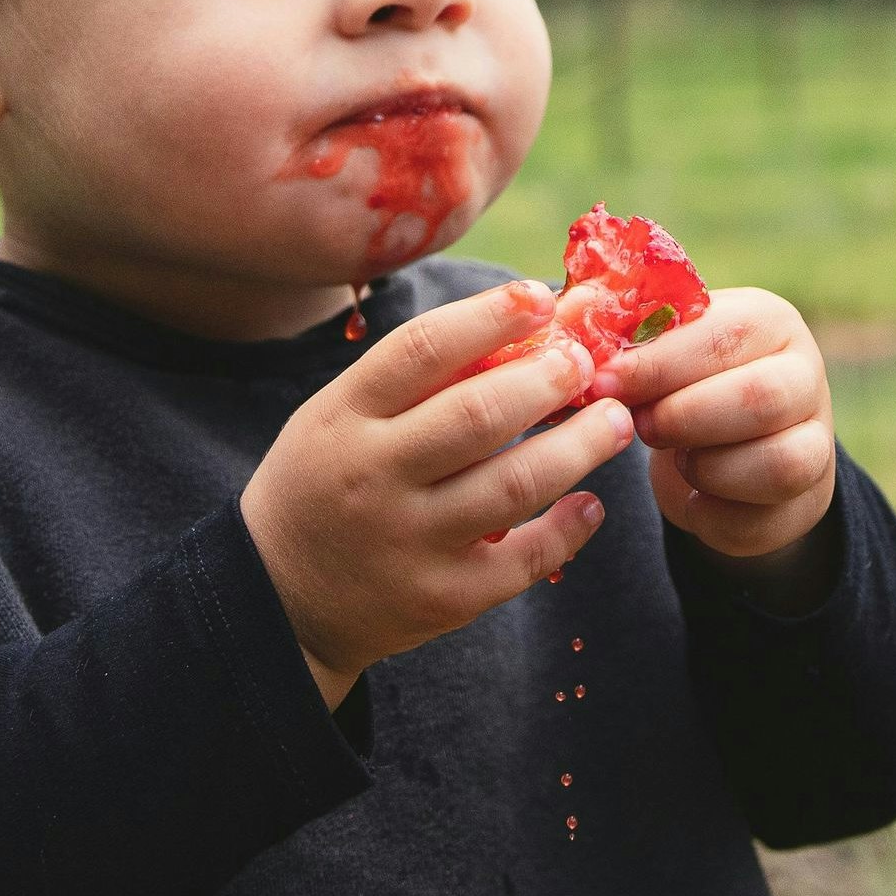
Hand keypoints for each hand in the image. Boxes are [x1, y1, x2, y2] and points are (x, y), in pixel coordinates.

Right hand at [241, 278, 638, 709]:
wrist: (281, 597)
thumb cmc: (328, 480)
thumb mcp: (342, 415)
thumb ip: (418, 377)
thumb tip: (527, 321)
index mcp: (345, 416)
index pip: (422, 349)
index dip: (490, 316)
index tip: (540, 296)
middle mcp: (375, 477)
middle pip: (478, 416)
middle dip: (547, 379)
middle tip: (586, 361)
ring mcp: (409, 542)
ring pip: (514, 486)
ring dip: (579, 447)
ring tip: (614, 421)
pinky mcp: (442, 598)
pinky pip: (524, 561)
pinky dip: (569, 528)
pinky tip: (590, 503)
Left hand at [597, 286, 838, 577]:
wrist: (730, 443)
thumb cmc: (683, 380)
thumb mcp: (658, 346)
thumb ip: (618, 330)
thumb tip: (571, 312)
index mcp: (768, 320)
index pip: (722, 334)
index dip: (658, 362)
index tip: (603, 381)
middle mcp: (805, 376)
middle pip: (760, 398)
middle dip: (684, 417)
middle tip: (639, 426)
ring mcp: (817, 443)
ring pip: (779, 464)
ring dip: (708, 468)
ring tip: (675, 457)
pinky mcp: (806, 503)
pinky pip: (760, 521)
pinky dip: (711, 515)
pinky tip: (691, 494)